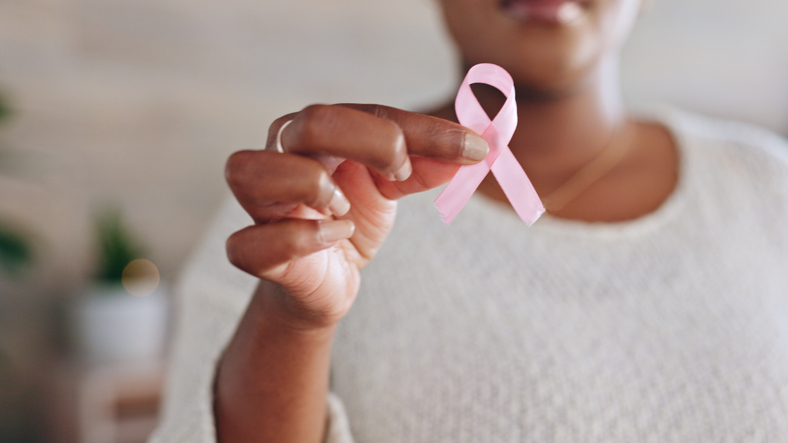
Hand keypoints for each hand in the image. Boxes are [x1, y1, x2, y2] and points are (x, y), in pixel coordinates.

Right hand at [224, 104, 487, 328]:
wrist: (328, 282)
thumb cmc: (352, 221)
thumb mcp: (393, 185)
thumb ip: (425, 163)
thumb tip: (474, 149)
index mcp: (317, 131)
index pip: (370, 113)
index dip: (426, 131)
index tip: (475, 150)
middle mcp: (281, 156)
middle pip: (311, 122)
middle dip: (372, 142)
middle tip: (400, 173)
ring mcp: (261, 204)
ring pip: (250, 170)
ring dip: (311, 185)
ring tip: (344, 208)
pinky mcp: (254, 252)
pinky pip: (250, 243)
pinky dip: (300, 239)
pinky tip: (334, 239)